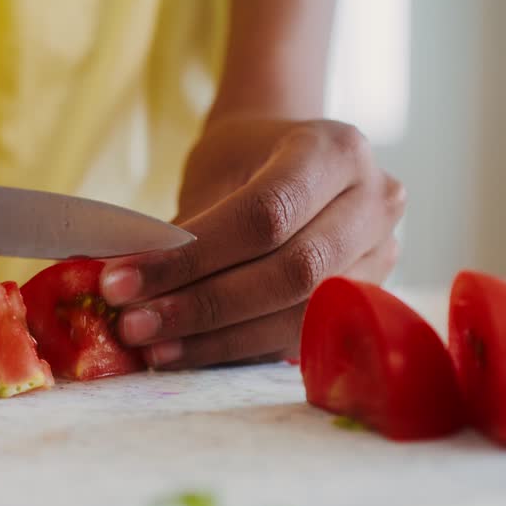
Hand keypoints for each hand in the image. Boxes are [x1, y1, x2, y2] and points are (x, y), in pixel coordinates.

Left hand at [100, 117, 404, 368]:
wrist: (291, 160)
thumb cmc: (246, 161)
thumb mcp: (215, 173)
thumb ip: (185, 229)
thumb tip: (124, 286)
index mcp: (336, 151)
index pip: (265, 215)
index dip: (192, 259)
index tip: (122, 281)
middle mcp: (375, 201)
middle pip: (291, 272)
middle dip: (204, 306)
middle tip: (133, 324)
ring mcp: (383, 254)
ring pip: (300, 314)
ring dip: (218, 340)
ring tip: (153, 348)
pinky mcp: (369, 299)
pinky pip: (302, 336)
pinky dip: (239, 349)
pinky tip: (188, 354)